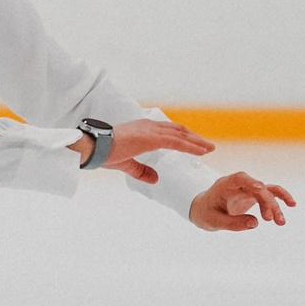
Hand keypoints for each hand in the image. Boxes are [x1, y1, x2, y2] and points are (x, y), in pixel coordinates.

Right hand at [68, 118, 213, 182]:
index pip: (168, 131)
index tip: (193, 144)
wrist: (95, 147)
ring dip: (197, 142)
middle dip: (193, 138)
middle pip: (178, 130)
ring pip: (180, 135)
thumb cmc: (105, 153)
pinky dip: (191, 147)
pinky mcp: (152, 138)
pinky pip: (177, 142)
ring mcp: (151, 131)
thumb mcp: (127, 164)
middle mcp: (149, 126)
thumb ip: (142, 171)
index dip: (182, 137)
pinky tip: (201, 151)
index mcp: (143, 130)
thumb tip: (156, 179)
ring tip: (209, 149)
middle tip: (207, 146)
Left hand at [190, 171, 294, 231]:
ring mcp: (248, 188)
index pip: (239, 178)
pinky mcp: (254, 195)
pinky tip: (291, 205)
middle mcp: (239, 184)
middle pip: (257, 188)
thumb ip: (232, 223)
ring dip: (275, 205)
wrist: (205, 211)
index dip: (250, 181)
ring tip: (281, 222)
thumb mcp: (214, 221)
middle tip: (269, 219)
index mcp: (225, 185)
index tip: (260, 188)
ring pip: (266, 192)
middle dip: (266, 202)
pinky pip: (270, 194)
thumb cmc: (206, 213)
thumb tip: (254, 224)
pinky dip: (280, 199)